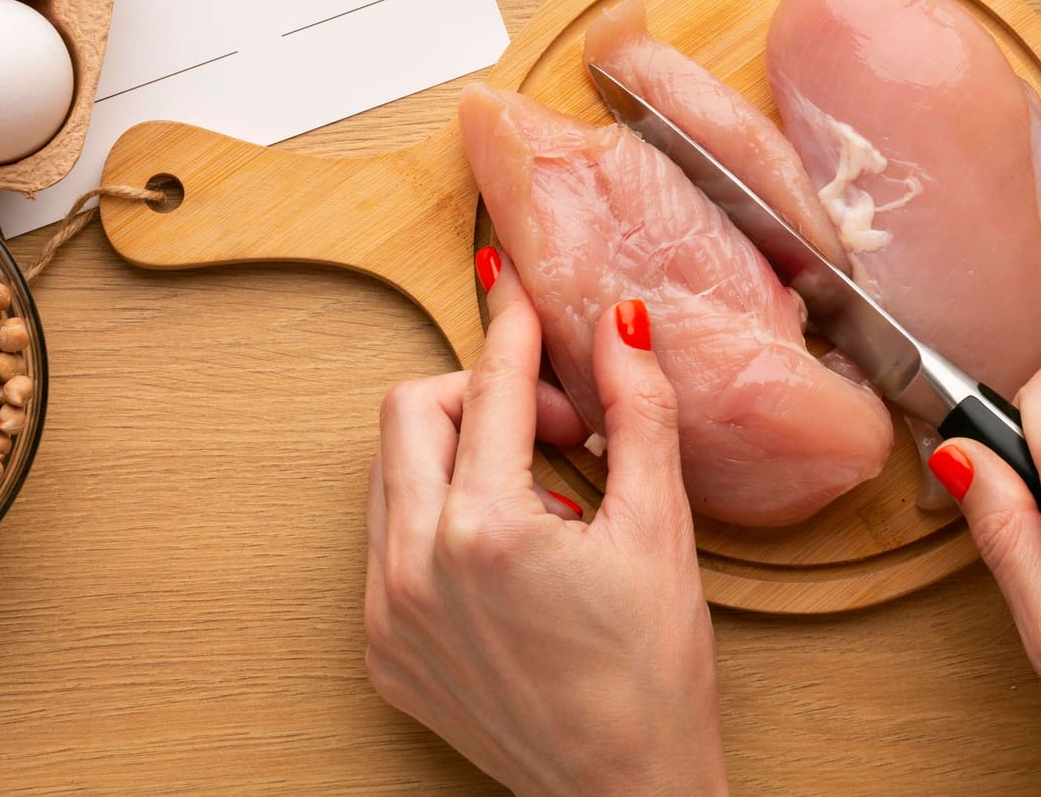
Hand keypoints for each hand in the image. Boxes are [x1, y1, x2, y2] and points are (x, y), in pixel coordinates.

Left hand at [365, 250, 727, 796]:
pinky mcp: (381, 648)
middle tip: (553, 427)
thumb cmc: (651, 676)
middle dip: (482, 394)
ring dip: (457, 456)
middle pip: (413, 411)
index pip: (489, 385)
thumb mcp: (660, 528)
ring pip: (392, 474)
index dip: (515, 329)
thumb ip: (637, 411)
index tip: (521, 293)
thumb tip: (620, 325)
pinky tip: (510, 554)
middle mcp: (413, 567)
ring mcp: (386, 612)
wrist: (624, 793)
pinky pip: (388, 542)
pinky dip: (439, 521)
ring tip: (537, 498)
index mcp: (484, 529)